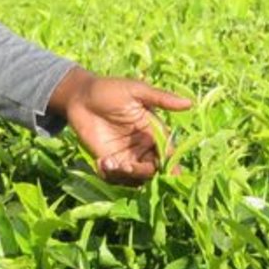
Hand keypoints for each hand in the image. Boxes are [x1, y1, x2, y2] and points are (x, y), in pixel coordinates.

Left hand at [48, 66, 191, 183]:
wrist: (79, 96)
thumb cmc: (110, 89)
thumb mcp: (136, 91)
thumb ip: (161, 99)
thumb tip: (189, 104)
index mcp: (154, 133)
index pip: (168, 154)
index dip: (169, 165)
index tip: (163, 169)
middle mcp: (143, 148)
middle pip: (153, 171)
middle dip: (143, 173)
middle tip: (127, 166)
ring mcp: (126, 156)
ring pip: (135, 179)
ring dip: (125, 176)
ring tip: (109, 163)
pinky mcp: (109, 161)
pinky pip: (115, 179)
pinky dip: (110, 176)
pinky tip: (100, 162)